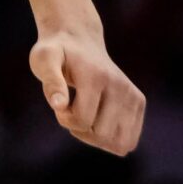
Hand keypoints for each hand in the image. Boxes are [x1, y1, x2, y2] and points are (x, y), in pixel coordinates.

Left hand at [29, 26, 144, 155]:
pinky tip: (97, 120)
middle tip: (71, 110)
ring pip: (120, 142)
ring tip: (84, 116)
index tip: (58, 104)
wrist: (79, 41)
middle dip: (80, 130)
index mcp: (97, 78)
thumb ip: (50, 82)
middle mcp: (121, 87)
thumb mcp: (43, 60)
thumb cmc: (56, 53)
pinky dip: (110, 138)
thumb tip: (59, 105)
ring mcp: (133, 95)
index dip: (64, 119)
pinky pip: (129, 139)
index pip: (82, 120)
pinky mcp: (138, 102)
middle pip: (103, 135)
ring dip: (96, 137)